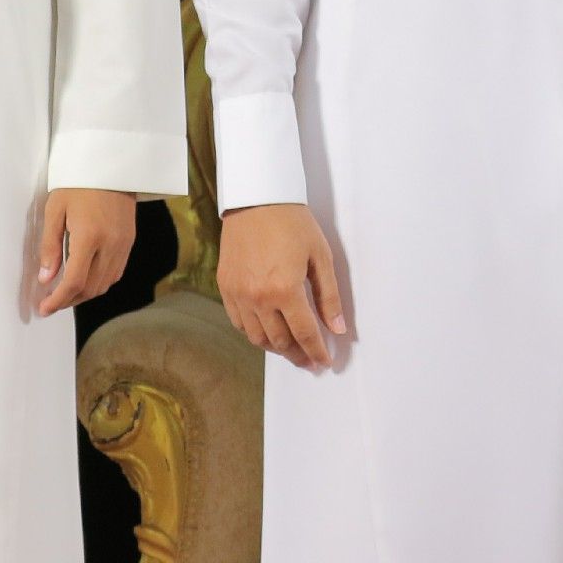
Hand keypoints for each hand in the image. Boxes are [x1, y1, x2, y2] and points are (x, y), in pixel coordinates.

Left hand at [35, 188, 136, 316]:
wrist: (111, 165)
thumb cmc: (78, 184)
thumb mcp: (55, 210)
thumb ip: (50, 247)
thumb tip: (46, 279)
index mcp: (89, 236)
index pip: (74, 282)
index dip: (58, 301)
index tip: (44, 309)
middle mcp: (110, 245)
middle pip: (91, 288)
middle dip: (69, 301)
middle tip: (51, 302)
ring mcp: (123, 244)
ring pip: (105, 285)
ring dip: (85, 294)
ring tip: (66, 293)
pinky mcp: (129, 242)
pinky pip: (116, 273)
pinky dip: (99, 283)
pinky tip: (86, 279)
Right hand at [217, 202, 345, 369]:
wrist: (256, 200)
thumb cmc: (293, 223)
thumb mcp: (320, 256)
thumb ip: (329, 296)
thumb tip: (337, 329)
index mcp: (285, 290)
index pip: (305, 333)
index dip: (316, 351)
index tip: (324, 362)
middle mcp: (259, 298)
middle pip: (280, 340)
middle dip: (297, 354)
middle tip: (309, 359)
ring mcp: (238, 295)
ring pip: (257, 337)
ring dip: (275, 348)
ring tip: (290, 348)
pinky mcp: (225, 288)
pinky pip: (239, 323)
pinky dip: (253, 333)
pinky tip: (266, 331)